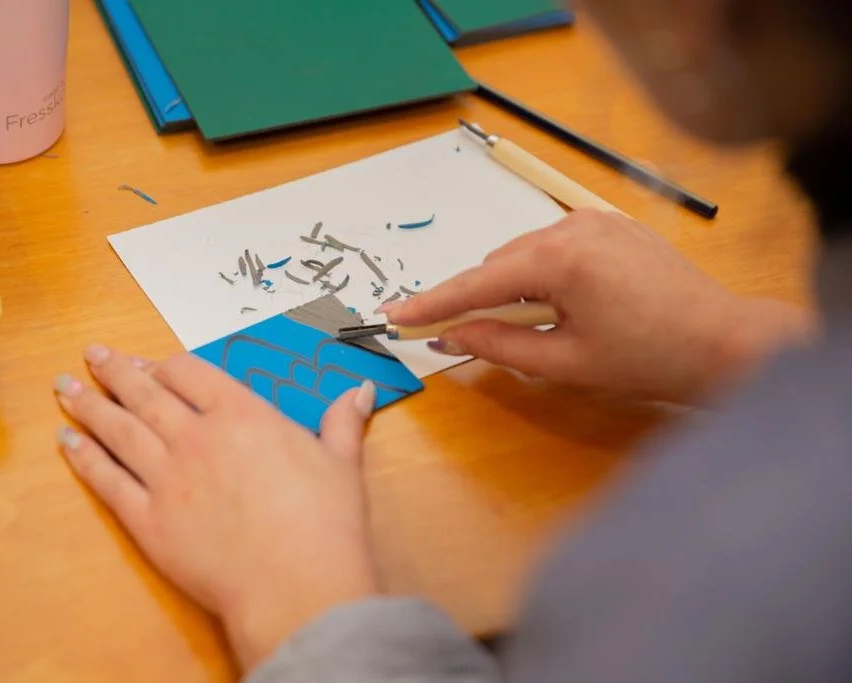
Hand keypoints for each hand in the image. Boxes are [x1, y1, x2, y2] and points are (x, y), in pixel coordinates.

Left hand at [53, 346, 379, 669]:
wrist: (296, 585)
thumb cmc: (326, 524)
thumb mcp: (342, 464)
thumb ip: (342, 423)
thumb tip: (359, 391)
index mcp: (242, 415)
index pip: (190, 373)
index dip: (165, 364)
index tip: (149, 363)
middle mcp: (196, 436)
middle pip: (145, 393)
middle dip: (115, 371)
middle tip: (92, 355)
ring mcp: (167, 477)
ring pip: (117, 430)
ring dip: (88, 405)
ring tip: (64, 387)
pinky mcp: (148, 520)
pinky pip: (107, 481)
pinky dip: (84, 458)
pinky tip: (68, 442)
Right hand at [384, 209, 814, 402]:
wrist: (724, 342)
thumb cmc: (647, 359)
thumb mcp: (564, 362)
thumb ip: (498, 345)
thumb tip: (450, 336)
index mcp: (560, 258)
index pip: (478, 282)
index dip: (432, 302)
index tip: (393, 314)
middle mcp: (573, 226)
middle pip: (498, 264)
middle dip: (479, 298)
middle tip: (463, 336)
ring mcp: (594, 221)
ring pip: (525, 254)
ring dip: (513, 287)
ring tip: (536, 327)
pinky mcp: (610, 225)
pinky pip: (554, 246)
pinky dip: (542, 274)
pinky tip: (561, 305)